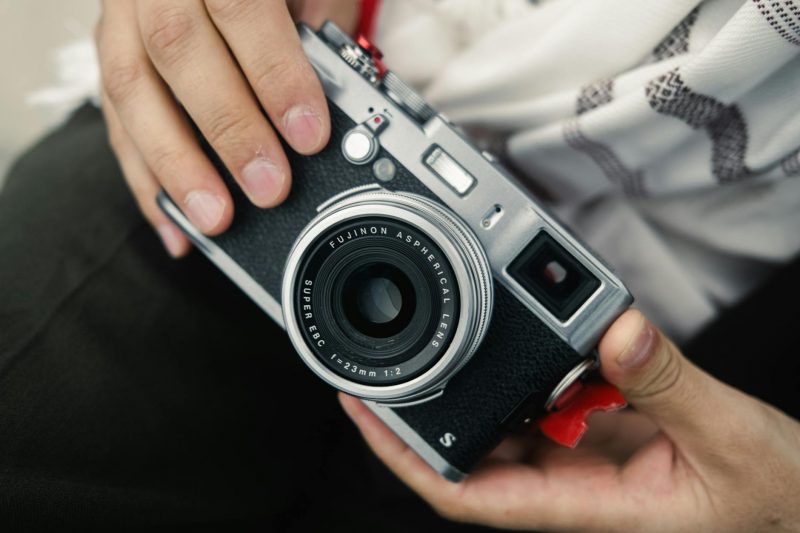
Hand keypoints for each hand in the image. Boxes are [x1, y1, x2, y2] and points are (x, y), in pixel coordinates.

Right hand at [96, 0, 358, 256]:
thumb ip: (317, 25)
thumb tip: (334, 102)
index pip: (238, 8)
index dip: (274, 74)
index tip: (308, 133)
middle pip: (177, 49)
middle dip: (228, 128)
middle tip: (268, 187)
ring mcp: (123, 17)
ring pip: (130, 88)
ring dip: (175, 164)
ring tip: (214, 217)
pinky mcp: (111, 55)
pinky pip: (114, 119)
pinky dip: (145, 177)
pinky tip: (172, 221)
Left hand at [340, 310, 799, 531]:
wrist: (799, 504)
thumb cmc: (773, 497)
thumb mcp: (729, 438)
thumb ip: (670, 386)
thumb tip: (614, 331)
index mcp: (587, 507)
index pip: (469, 493)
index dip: (407, 459)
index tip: (365, 414)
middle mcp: (573, 486)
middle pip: (470, 453)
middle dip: (420, 413)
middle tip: (385, 356)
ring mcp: (586, 460)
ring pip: (507, 423)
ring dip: (474, 386)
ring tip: (444, 332)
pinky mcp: (604, 436)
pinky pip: (547, 404)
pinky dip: (528, 371)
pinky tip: (525, 336)